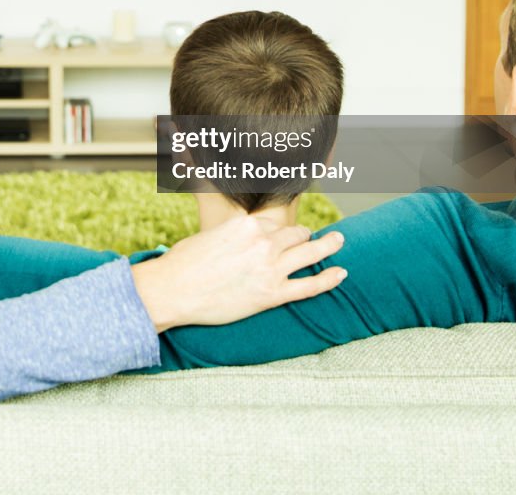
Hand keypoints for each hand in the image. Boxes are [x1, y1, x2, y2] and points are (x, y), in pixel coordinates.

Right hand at [130, 218, 345, 331]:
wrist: (174, 289)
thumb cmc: (183, 263)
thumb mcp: (209, 236)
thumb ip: (231, 236)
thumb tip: (236, 240)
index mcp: (246, 225)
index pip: (274, 222)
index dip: (280, 230)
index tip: (286, 233)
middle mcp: (263, 242)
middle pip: (295, 234)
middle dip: (305, 235)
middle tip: (315, 237)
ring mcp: (270, 267)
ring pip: (309, 252)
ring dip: (327, 246)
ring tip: (339, 241)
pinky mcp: (273, 293)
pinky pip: (310, 285)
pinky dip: (329, 279)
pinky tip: (341, 273)